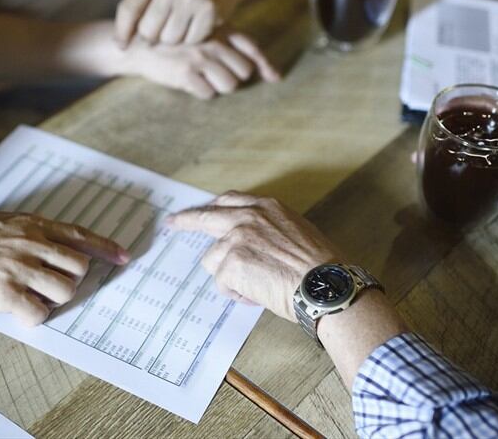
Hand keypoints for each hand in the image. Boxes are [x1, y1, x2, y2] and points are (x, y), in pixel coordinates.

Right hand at [0, 213, 128, 325]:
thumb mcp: (5, 221)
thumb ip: (33, 231)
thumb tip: (56, 245)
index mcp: (34, 226)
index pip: (80, 235)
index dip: (105, 247)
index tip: (123, 257)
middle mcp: (34, 245)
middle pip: (79, 266)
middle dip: (72, 278)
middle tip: (53, 283)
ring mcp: (23, 269)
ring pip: (66, 290)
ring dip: (55, 298)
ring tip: (34, 296)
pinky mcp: (9, 294)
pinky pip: (40, 313)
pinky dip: (34, 316)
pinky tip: (21, 310)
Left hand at [115, 0, 243, 47]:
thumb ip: (139, 11)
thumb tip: (120, 45)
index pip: (128, 10)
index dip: (122, 32)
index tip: (121, 47)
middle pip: (148, 30)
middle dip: (152, 39)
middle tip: (161, 34)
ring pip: (170, 39)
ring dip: (173, 41)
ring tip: (180, 29)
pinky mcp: (209, 10)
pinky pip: (191, 40)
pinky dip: (192, 40)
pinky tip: (195, 29)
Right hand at [122, 29, 279, 98]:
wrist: (142, 45)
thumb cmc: (180, 43)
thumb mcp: (207, 35)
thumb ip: (236, 48)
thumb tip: (275, 76)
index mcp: (219, 30)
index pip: (251, 49)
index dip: (265, 65)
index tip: (274, 78)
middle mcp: (212, 42)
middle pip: (243, 71)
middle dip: (233, 76)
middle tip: (215, 73)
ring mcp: (199, 57)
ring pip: (229, 85)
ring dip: (218, 86)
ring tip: (202, 78)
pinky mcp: (185, 73)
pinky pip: (207, 93)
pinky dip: (200, 92)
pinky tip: (189, 82)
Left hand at [167, 191, 337, 320]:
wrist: (324, 286)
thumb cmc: (320, 267)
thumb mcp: (298, 232)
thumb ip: (270, 230)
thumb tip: (255, 245)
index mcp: (266, 208)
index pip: (229, 201)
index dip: (213, 208)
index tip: (201, 210)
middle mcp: (247, 217)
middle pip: (205, 217)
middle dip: (186, 220)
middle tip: (173, 223)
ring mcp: (236, 239)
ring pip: (213, 260)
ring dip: (229, 276)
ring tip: (258, 286)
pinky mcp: (230, 263)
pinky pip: (222, 283)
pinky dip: (237, 294)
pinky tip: (259, 295)